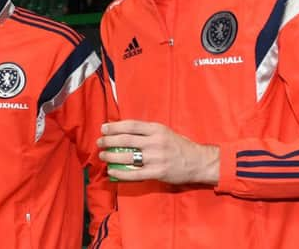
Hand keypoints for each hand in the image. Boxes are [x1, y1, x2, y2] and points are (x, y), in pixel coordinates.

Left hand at [97, 120, 219, 184]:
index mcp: (157, 129)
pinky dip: (121, 172)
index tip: (104, 128)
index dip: (115, 126)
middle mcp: (155, 142)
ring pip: (127, 156)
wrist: (199, 162)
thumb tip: (124, 132)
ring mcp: (156, 157)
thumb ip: (148, 132)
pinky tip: (112, 171)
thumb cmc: (180, 146)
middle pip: (126, 139)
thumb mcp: (165, 132)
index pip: (131, 125)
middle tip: (99, 142)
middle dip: (109, 140)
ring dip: (111, 156)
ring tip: (103, 156)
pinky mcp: (157, 172)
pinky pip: (134, 173)